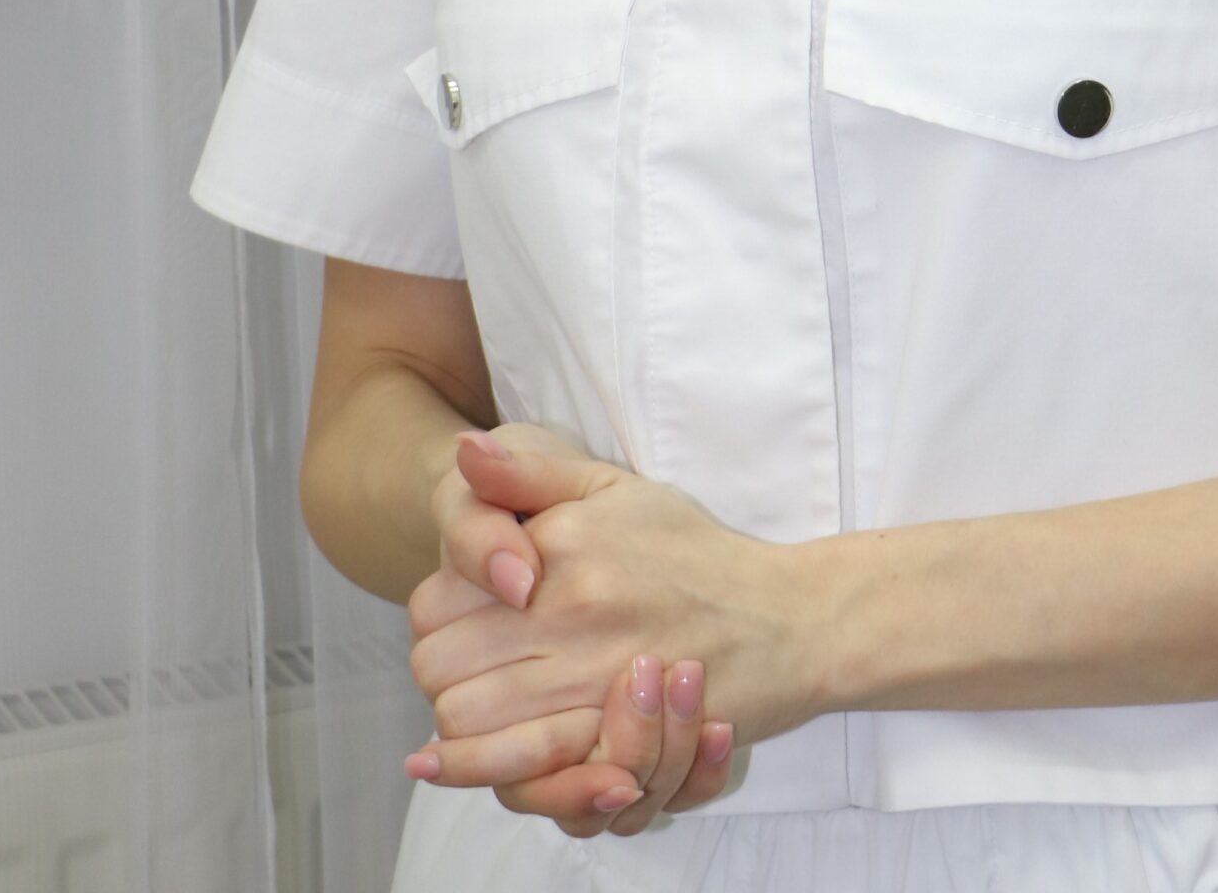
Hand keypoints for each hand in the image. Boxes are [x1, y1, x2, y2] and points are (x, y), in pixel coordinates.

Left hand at [408, 428, 819, 826]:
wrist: (782, 620)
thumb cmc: (693, 552)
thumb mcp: (615, 490)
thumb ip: (530, 473)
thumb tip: (461, 448)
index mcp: (560, 547)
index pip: (435, 601)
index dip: (439, 616)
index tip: (465, 620)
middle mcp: (569, 611)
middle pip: (437, 668)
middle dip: (443, 673)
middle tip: (474, 670)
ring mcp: (591, 679)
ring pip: (466, 723)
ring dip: (463, 726)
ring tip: (488, 711)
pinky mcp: (614, 737)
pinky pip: (520, 769)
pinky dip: (492, 769)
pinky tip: (486, 761)